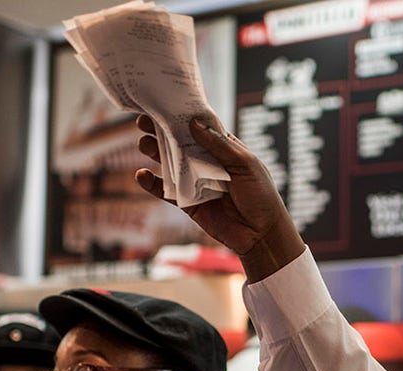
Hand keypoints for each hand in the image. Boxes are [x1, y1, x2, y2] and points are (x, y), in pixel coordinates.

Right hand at [133, 115, 303, 279]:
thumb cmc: (261, 195)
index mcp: (224, 149)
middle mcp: (207, 163)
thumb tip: (193, 123)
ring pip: (170, 164)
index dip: (181, 116)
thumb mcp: (245, 165)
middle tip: (143, 122)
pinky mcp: (188, 203)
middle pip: (179, 143)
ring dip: (155, 153)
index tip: (163, 104)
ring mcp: (196, 182)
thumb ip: (220, 146)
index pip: (199, 128)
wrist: (261, 235)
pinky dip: (153, 184)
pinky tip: (141, 175)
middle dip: (161, 132)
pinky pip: (166, 192)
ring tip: (143, 143)